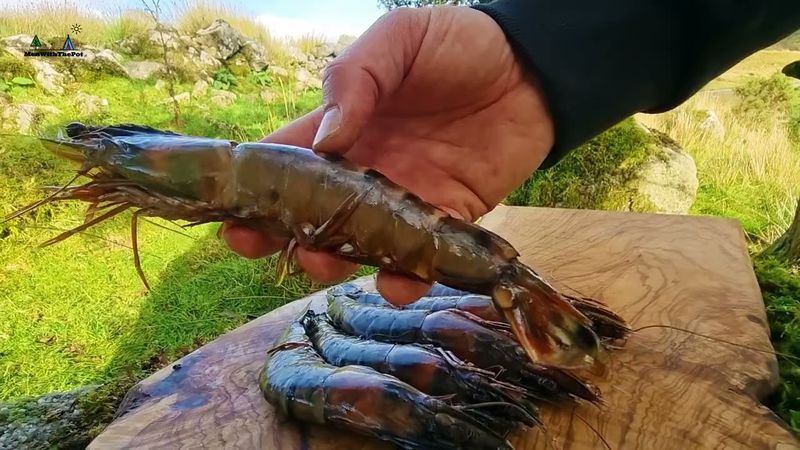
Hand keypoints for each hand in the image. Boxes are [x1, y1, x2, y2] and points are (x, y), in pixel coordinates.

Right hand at [221, 6, 554, 304]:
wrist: (531, 68)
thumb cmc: (458, 44)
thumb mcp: (398, 41)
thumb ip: (356, 79)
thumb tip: (325, 139)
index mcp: (345, 125)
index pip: (287, 159)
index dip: (253, 183)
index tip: (225, 207)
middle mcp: (365, 170)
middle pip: (312, 211)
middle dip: (278, 232)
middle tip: (254, 244)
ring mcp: (403, 199)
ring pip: (357, 243)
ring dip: (333, 259)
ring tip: (319, 262)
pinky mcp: (446, 219)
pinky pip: (419, 259)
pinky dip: (405, 277)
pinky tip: (396, 281)